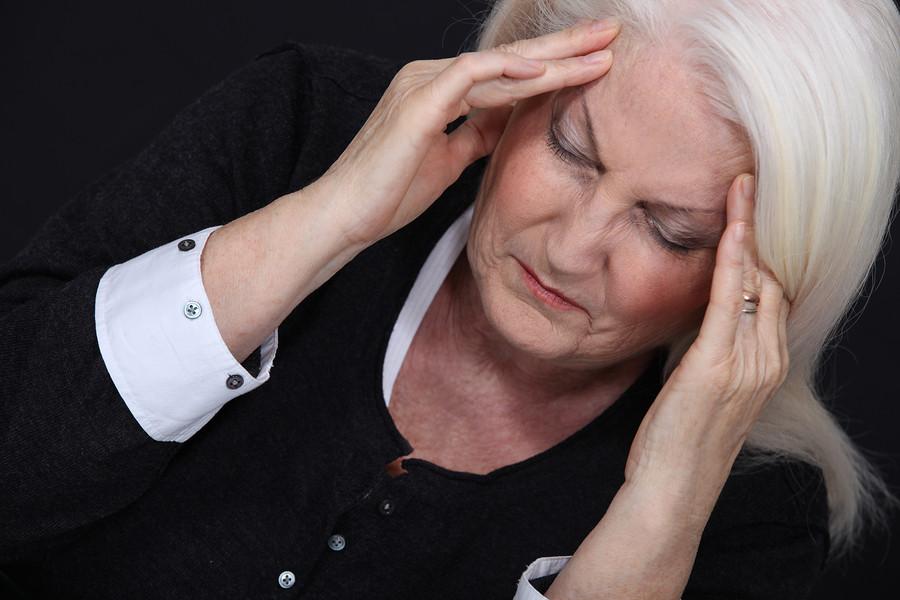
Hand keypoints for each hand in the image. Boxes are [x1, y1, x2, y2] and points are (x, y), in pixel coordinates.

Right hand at [307, 17, 621, 247]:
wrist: (346, 215)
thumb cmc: (390, 192)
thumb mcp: (448, 160)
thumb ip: (476, 135)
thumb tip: (508, 124)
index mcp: (440, 90)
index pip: (507, 73)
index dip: (554, 67)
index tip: (596, 63)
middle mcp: (432, 77)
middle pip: (510, 59)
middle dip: (565, 47)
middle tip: (611, 33)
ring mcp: (423, 85)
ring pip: (498, 64)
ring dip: (552, 60)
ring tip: (598, 51)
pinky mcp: (417, 103)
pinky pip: (467, 76)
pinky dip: (504, 72)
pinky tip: (541, 70)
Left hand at [624, 173, 791, 520]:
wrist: (672, 488)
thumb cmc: (679, 442)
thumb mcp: (702, 391)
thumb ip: (712, 352)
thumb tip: (701, 316)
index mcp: (765, 367)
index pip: (769, 296)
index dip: (760, 254)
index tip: (748, 216)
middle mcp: (766, 361)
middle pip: (769, 281)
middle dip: (756, 234)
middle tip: (740, 190)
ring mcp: (747, 364)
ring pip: (755, 282)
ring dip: (746, 234)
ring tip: (737, 191)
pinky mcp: (718, 365)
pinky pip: (728, 298)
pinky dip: (732, 257)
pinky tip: (731, 226)